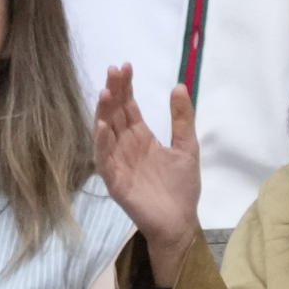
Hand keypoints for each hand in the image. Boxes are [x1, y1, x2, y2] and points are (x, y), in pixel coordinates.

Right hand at [93, 66, 200, 261]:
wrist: (179, 223)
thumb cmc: (181, 188)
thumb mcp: (187, 147)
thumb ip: (182, 119)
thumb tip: (178, 86)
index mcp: (141, 138)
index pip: (128, 107)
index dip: (126, 87)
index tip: (125, 66)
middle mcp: (125, 146)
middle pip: (115, 114)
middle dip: (113, 92)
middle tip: (113, 70)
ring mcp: (117, 162)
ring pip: (106, 132)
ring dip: (103, 112)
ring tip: (106, 92)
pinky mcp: (115, 180)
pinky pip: (104, 159)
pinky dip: (102, 142)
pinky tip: (102, 126)